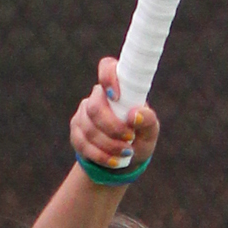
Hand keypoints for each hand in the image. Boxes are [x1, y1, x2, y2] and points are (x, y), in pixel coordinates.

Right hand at [72, 56, 156, 183]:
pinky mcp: (76, 132)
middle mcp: (98, 97)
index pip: (107, 67)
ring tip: (125, 153)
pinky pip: (82, 143)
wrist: (124, 160)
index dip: (108, 77)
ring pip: (88, 128)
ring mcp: (84, 114)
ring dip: (109, 145)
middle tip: (129, 139)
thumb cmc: (140, 138)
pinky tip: (114, 160)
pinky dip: (100, 155)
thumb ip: (148, 120)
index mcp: (118, 87)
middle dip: (112, 127)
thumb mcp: (150, 131)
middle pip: (95, 107)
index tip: (116, 96)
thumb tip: (134, 115)